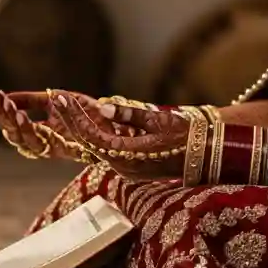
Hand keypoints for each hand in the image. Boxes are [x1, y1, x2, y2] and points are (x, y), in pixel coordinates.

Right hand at [0, 87, 102, 161]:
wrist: (115, 121)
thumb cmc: (87, 111)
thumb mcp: (56, 100)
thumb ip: (32, 100)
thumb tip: (7, 96)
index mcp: (40, 132)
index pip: (12, 126)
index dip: (1, 111)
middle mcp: (45, 143)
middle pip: (14, 136)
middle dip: (3, 117)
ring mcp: (54, 148)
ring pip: (25, 142)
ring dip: (14, 123)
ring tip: (9, 106)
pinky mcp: (66, 150)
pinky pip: (42, 144)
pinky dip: (29, 128)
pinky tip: (21, 113)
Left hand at [48, 92, 190, 181]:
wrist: (209, 155)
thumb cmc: (187, 135)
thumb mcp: (158, 120)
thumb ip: (129, 115)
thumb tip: (103, 107)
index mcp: (127, 157)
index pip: (90, 136)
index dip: (73, 117)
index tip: (60, 99)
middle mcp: (123, 167)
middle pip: (88, 143)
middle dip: (72, 120)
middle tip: (57, 98)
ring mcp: (127, 170)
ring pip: (96, 147)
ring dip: (82, 127)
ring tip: (66, 106)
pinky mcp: (132, 167)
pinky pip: (108, 150)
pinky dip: (97, 134)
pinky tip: (89, 119)